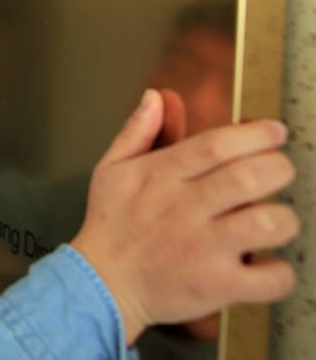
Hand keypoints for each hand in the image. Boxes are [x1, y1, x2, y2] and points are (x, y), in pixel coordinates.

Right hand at [70, 89, 298, 344]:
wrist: (100, 284)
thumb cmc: (111, 226)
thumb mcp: (112, 169)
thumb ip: (138, 131)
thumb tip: (156, 96)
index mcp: (160, 177)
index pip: (217, 145)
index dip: (256, 134)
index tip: (274, 131)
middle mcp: (183, 209)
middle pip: (250, 177)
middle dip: (279, 168)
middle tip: (279, 171)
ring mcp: (202, 249)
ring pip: (267, 223)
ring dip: (283, 218)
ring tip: (273, 220)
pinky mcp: (216, 286)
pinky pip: (270, 277)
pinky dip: (280, 271)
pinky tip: (266, 262)